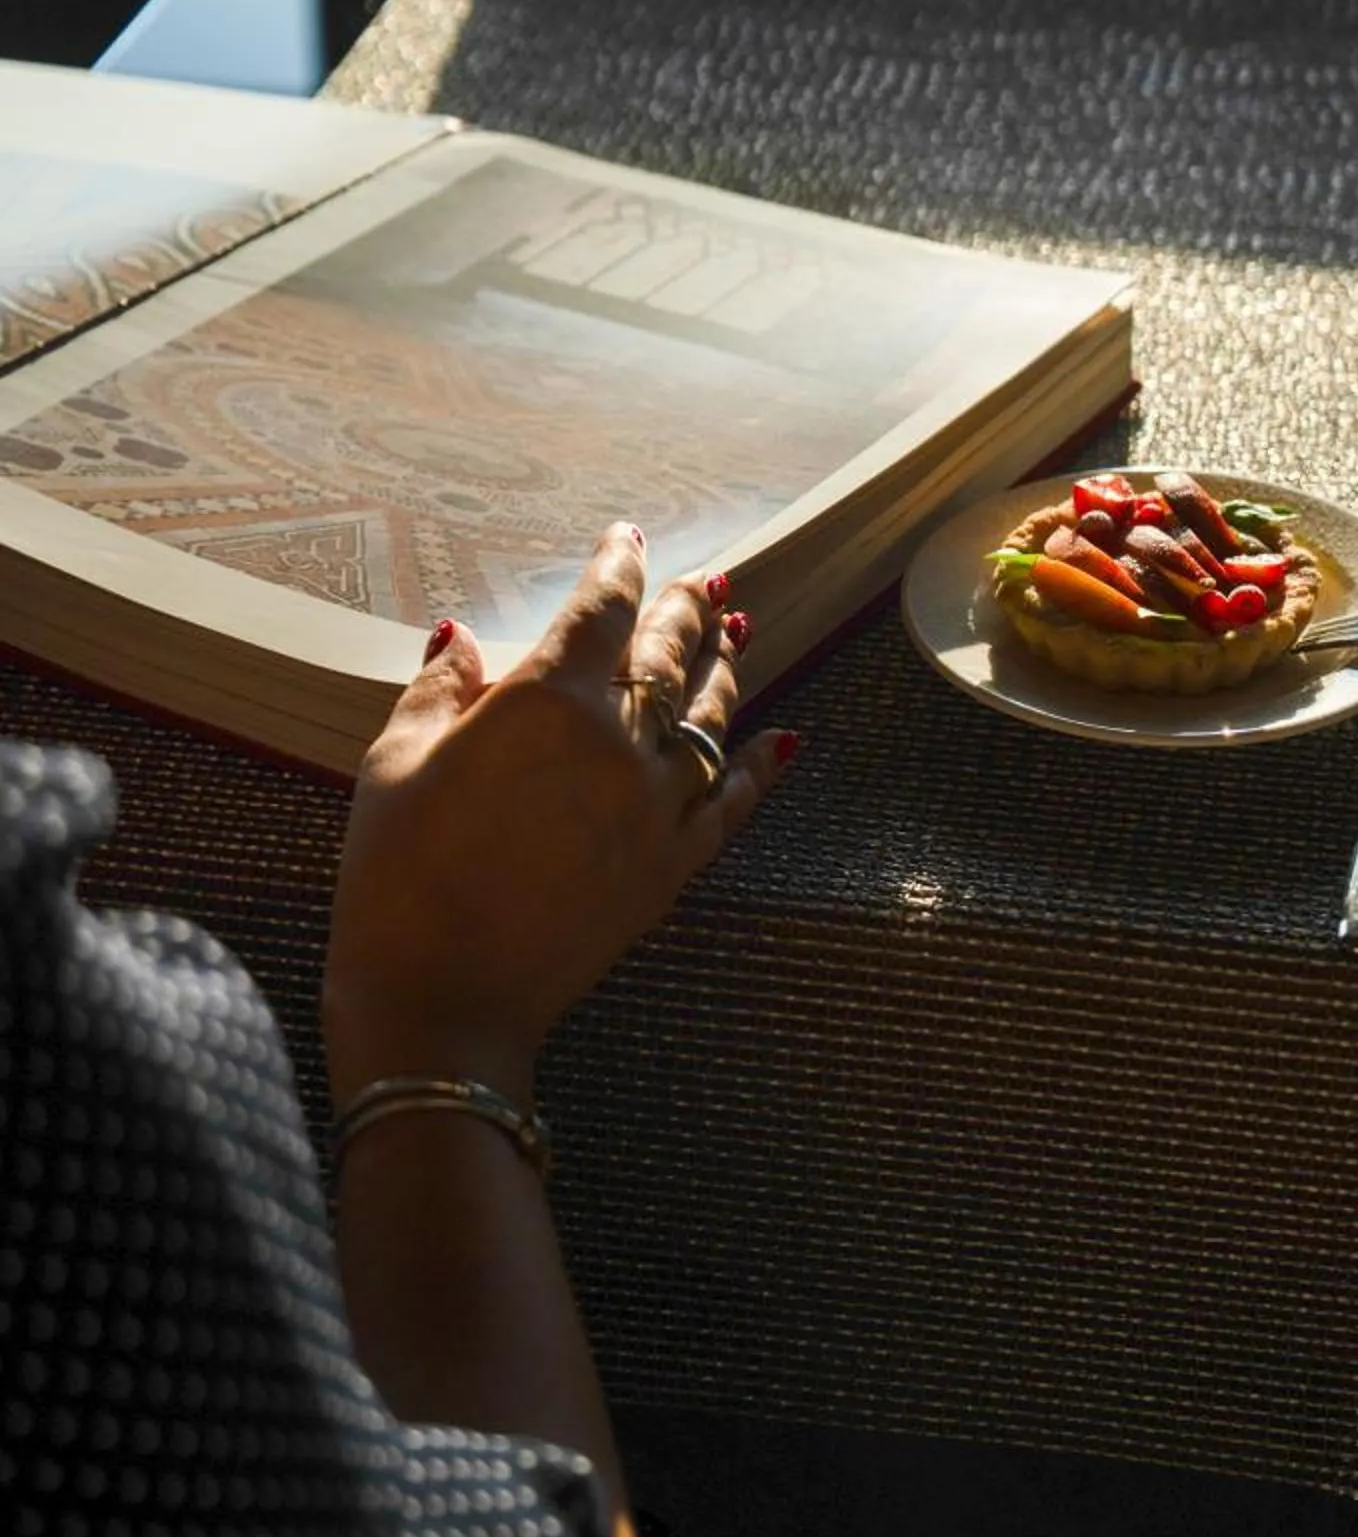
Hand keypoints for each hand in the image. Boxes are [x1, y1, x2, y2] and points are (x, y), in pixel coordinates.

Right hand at [322, 525, 793, 1108]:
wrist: (444, 1000)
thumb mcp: (394, 765)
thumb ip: (439, 691)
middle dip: (687, 608)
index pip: (602, 608)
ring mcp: (656, 804)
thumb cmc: (398, 878)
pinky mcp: (673, 865)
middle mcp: (617, 739)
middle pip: (669, 653)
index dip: (620, 564)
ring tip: (738, 633)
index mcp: (546, 700)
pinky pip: (734, 802)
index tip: (630, 537)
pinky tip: (783, 741)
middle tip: (706, 580)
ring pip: (710, 717)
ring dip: (726, 668)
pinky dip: (761, 766)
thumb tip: (460, 639)